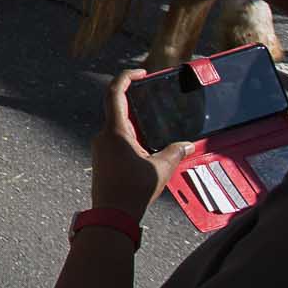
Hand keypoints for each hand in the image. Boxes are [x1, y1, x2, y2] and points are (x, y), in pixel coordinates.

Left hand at [91, 68, 188, 213]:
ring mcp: (100, 147)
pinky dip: (130, 135)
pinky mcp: (101, 158)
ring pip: (116, 125)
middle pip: (116, 108)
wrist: (111, 214)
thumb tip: (187, 145)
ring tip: (154, 121)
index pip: (115, 93)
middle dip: (134, 99)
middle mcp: (103, 135)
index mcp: (115, 132)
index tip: (142, 73)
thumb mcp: (161, 169)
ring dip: (134, 120)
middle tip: (151, 95)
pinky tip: (145, 144)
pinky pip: (115, 138)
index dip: (126, 78)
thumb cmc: (133, 190)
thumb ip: (174, 153)